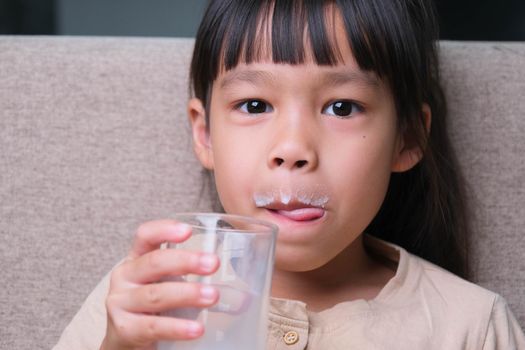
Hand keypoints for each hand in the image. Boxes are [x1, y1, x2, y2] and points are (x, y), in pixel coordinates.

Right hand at [100, 220, 219, 349]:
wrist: (125, 341)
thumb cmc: (153, 308)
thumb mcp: (167, 285)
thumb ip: (194, 282)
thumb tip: (244, 298)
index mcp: (137, 259)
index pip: (145, 236)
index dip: (164, 230)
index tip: (188, 230)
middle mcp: (125, 277)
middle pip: (154, 262)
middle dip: (185, 261)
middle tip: (213, 264)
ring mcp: (120, 303)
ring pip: (155, 295)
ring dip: (187, 294)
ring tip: (213, 296)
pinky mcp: (124, 330)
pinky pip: (152, 326)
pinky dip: (177, 327)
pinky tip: (196, 329)